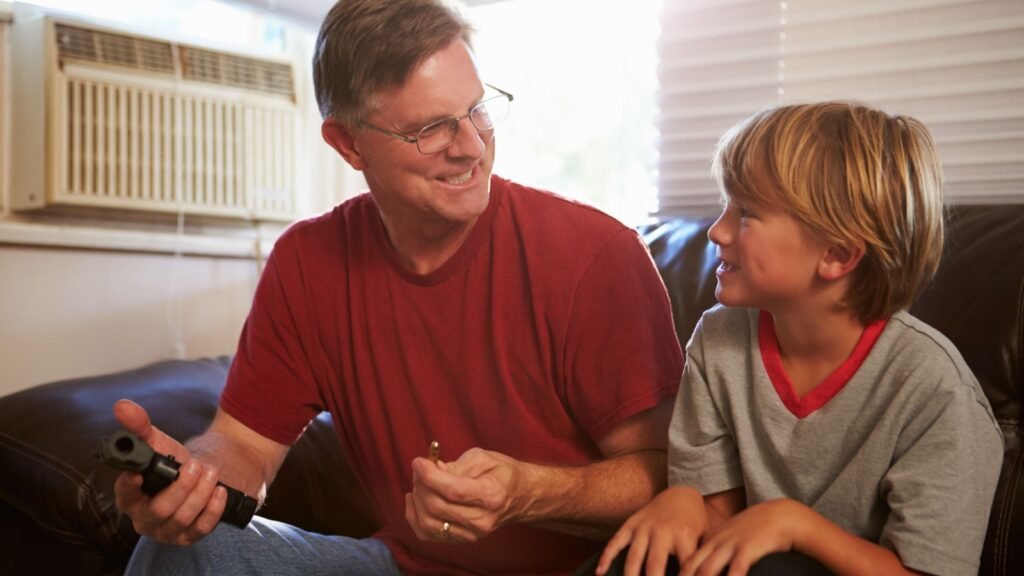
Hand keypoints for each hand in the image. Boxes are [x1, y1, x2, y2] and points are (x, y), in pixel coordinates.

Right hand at [112, 399, 227, 544]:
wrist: (204, 473)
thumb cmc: (173, 461)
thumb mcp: (158, 442)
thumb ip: (139, 426)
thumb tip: (122, 406)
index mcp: (130, 496)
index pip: (124, 495)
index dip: (129, 487)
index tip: (139, 474)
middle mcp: (145, 518)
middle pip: (159, 510)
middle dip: (181, 486)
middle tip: (195, 465)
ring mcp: (167, 530)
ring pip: (182, 519)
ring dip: (200, 493)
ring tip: (210, 471)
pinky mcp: (189, 536)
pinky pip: (201, 529)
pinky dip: (213, 509)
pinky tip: (219, 491)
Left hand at [404, 447, 526, 542]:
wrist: (521, 497)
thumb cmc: (503, 474)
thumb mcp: (484, 458)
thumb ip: (456, 465)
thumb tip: (431, 469)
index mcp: (491, 495)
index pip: (453, 490)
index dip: (429, 476)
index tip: (419, 462)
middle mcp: (482, 519)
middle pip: (437, 506)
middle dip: (421, 484)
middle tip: (420, 468)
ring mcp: (472, 533)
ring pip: (428, 523)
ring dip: (417, 500)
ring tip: (420, 483)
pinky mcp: (463, 539)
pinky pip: (428, 534)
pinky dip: (415, 517)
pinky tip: (415, 500)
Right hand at [596, 485, 707, 575]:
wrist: (682, 493)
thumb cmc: (696, 523)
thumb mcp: (703, 539)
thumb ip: (698, 561)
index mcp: (684, 536)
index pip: (684, 569)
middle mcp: (662, 531)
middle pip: (654, 566)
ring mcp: (644, 527)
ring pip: (633, 557)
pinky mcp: (630, 524)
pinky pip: (615, 542)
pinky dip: (606, 557)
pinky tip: (600, 572)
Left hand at [681, 499, 805, 575]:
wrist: (780, 515)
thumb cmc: (756, 532)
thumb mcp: (730, 540)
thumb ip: (717, 555)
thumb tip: (704, 572)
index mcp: (708, 542)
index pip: (686, 566)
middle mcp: (714, 544)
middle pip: (691, 570)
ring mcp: (729, 545)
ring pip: (707, 571)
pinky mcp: (747, 548)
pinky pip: (735, 570)